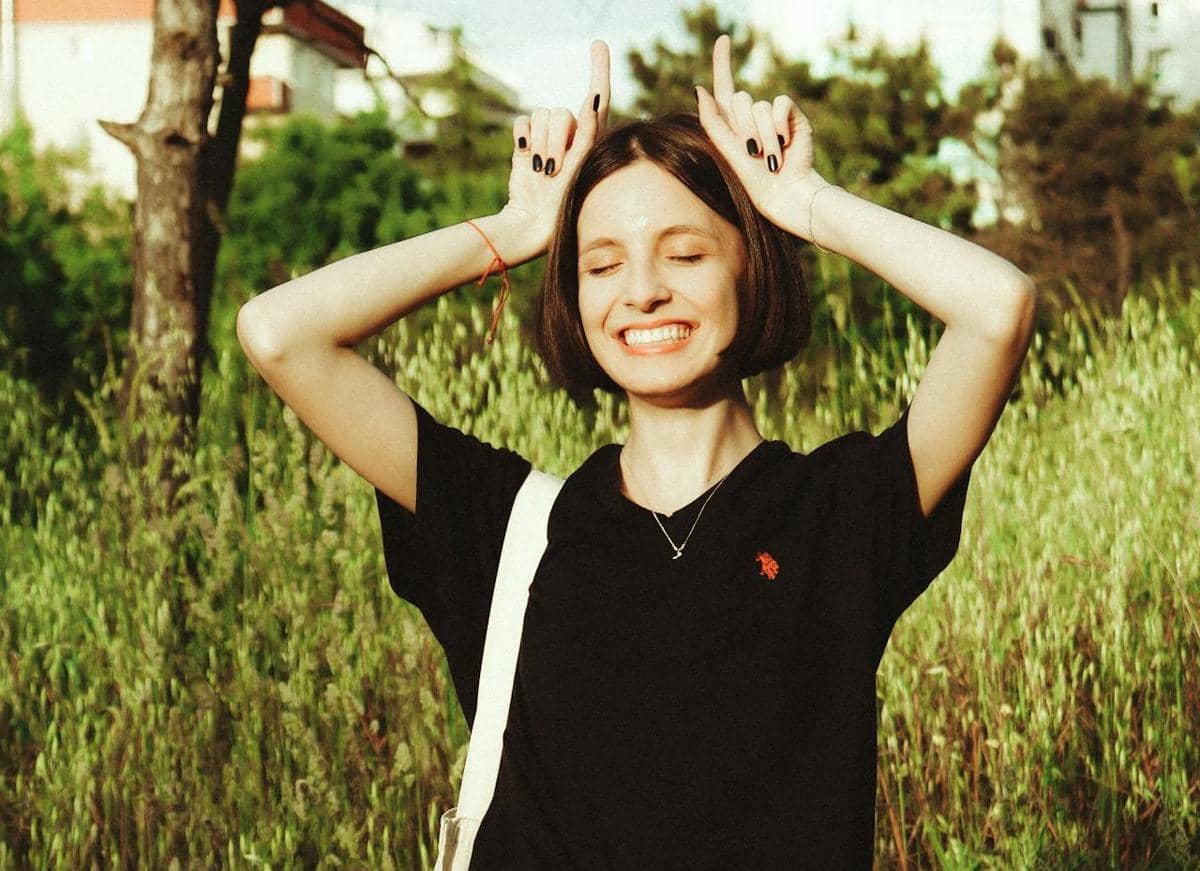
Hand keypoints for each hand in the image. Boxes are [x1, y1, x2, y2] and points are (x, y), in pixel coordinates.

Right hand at [500, 40, 610, 255]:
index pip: (597, 97)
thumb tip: (593, 102)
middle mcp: (570, 133)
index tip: (598, 44)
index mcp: (591, 137)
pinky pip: (522, 123)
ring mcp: (546, 137)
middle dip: (556, 141)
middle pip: (560, 112)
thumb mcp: (582, 170)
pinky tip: (527, 159)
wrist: (533, 221)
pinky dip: (523, 139)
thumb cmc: (565, 204)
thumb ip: (587, 135)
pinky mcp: (526, 142)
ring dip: (540, 144)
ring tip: (544, 170)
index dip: (599, 69)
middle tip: (555, 169)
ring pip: (541, 115)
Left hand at [694, 34, 829, 238]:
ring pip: (758, 105)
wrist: (784, 193)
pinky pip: (780, 103)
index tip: (723, 39)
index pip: (725, 88)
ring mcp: (773, 116)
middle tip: (753, 153)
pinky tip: (785, 144)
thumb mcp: (726, 150)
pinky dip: (779, 125)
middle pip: (738, 99)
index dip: (723, 63)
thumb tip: (699, 88)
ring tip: (771, 158)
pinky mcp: (791, 117)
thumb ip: (711, 120)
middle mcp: (752, 117)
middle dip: (743, 128)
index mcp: (733, 125)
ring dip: (763, 135)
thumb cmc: (753, 181)